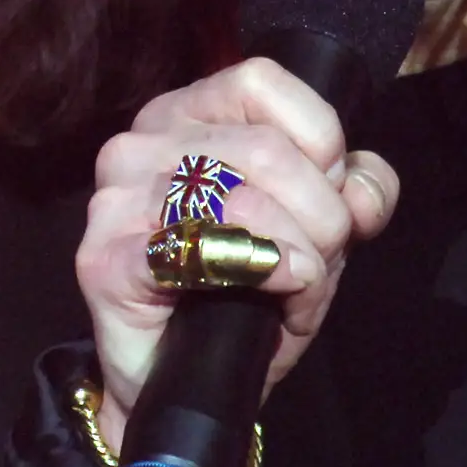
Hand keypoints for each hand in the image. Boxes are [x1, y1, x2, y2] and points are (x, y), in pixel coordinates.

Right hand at [74, 59, 400, 448]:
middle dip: (320, 214)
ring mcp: (115, 197)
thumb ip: (352, 196)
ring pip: (239, 197)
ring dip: (295, 253)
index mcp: (188, 114)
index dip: (319, 140)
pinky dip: (253, 270)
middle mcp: (142, 141)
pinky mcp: (104, 258)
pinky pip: (195, 249)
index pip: (262, 82)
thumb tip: (363, 191)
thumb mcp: (317, 235)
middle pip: (265, 147)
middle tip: (319, 262)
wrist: (178, 384)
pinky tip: (267, 288)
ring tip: (295, 287)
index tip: (331, 195)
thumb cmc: (246, 295)